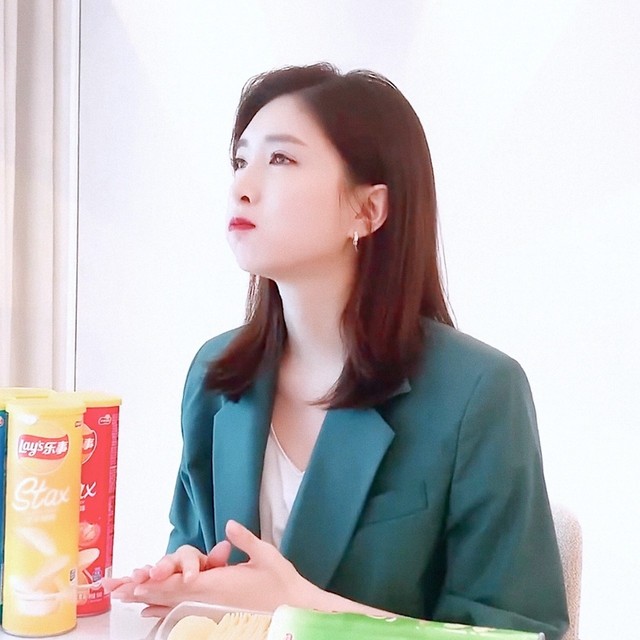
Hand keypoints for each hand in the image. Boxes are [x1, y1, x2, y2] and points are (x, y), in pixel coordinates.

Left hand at [109, 520, 316, 614]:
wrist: (293, 608)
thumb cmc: (281, 582)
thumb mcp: (265, 555)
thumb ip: (244, 540)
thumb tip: (228, 525)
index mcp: (220, 584)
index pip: (181, 581)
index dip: (156, 579)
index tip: (134, 579)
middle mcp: (211, 599)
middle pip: (170, 595)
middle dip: (143, 590)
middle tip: (117, 589)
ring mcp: (212, 609)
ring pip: (174, 605)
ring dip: (149, 600)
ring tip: (126, 598)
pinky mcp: (216, 614)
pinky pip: (185, 613)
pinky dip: (165, 611)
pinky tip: (151, 611)